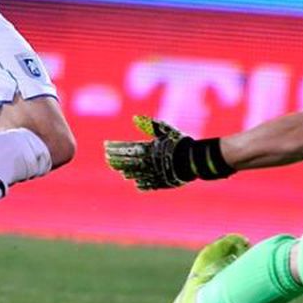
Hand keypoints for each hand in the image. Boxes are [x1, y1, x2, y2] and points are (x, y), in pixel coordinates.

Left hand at [105, 115, 236, 190]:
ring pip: (135, 173)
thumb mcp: (166, 130)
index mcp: (148, 148)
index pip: (126, 148)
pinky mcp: (162, 182)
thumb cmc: (181, 143)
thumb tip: (134, 118)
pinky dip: (141, 183)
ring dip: (126, 171)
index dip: (115, 148)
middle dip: (116, 159)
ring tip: (119, 169)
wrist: (196, 160)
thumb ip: (150, 124)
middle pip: (127, 161)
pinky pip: (148, 184)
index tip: (105, 147)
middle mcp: (148, 162)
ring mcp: (153, 173)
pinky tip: (135, 182)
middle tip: (107, 158)